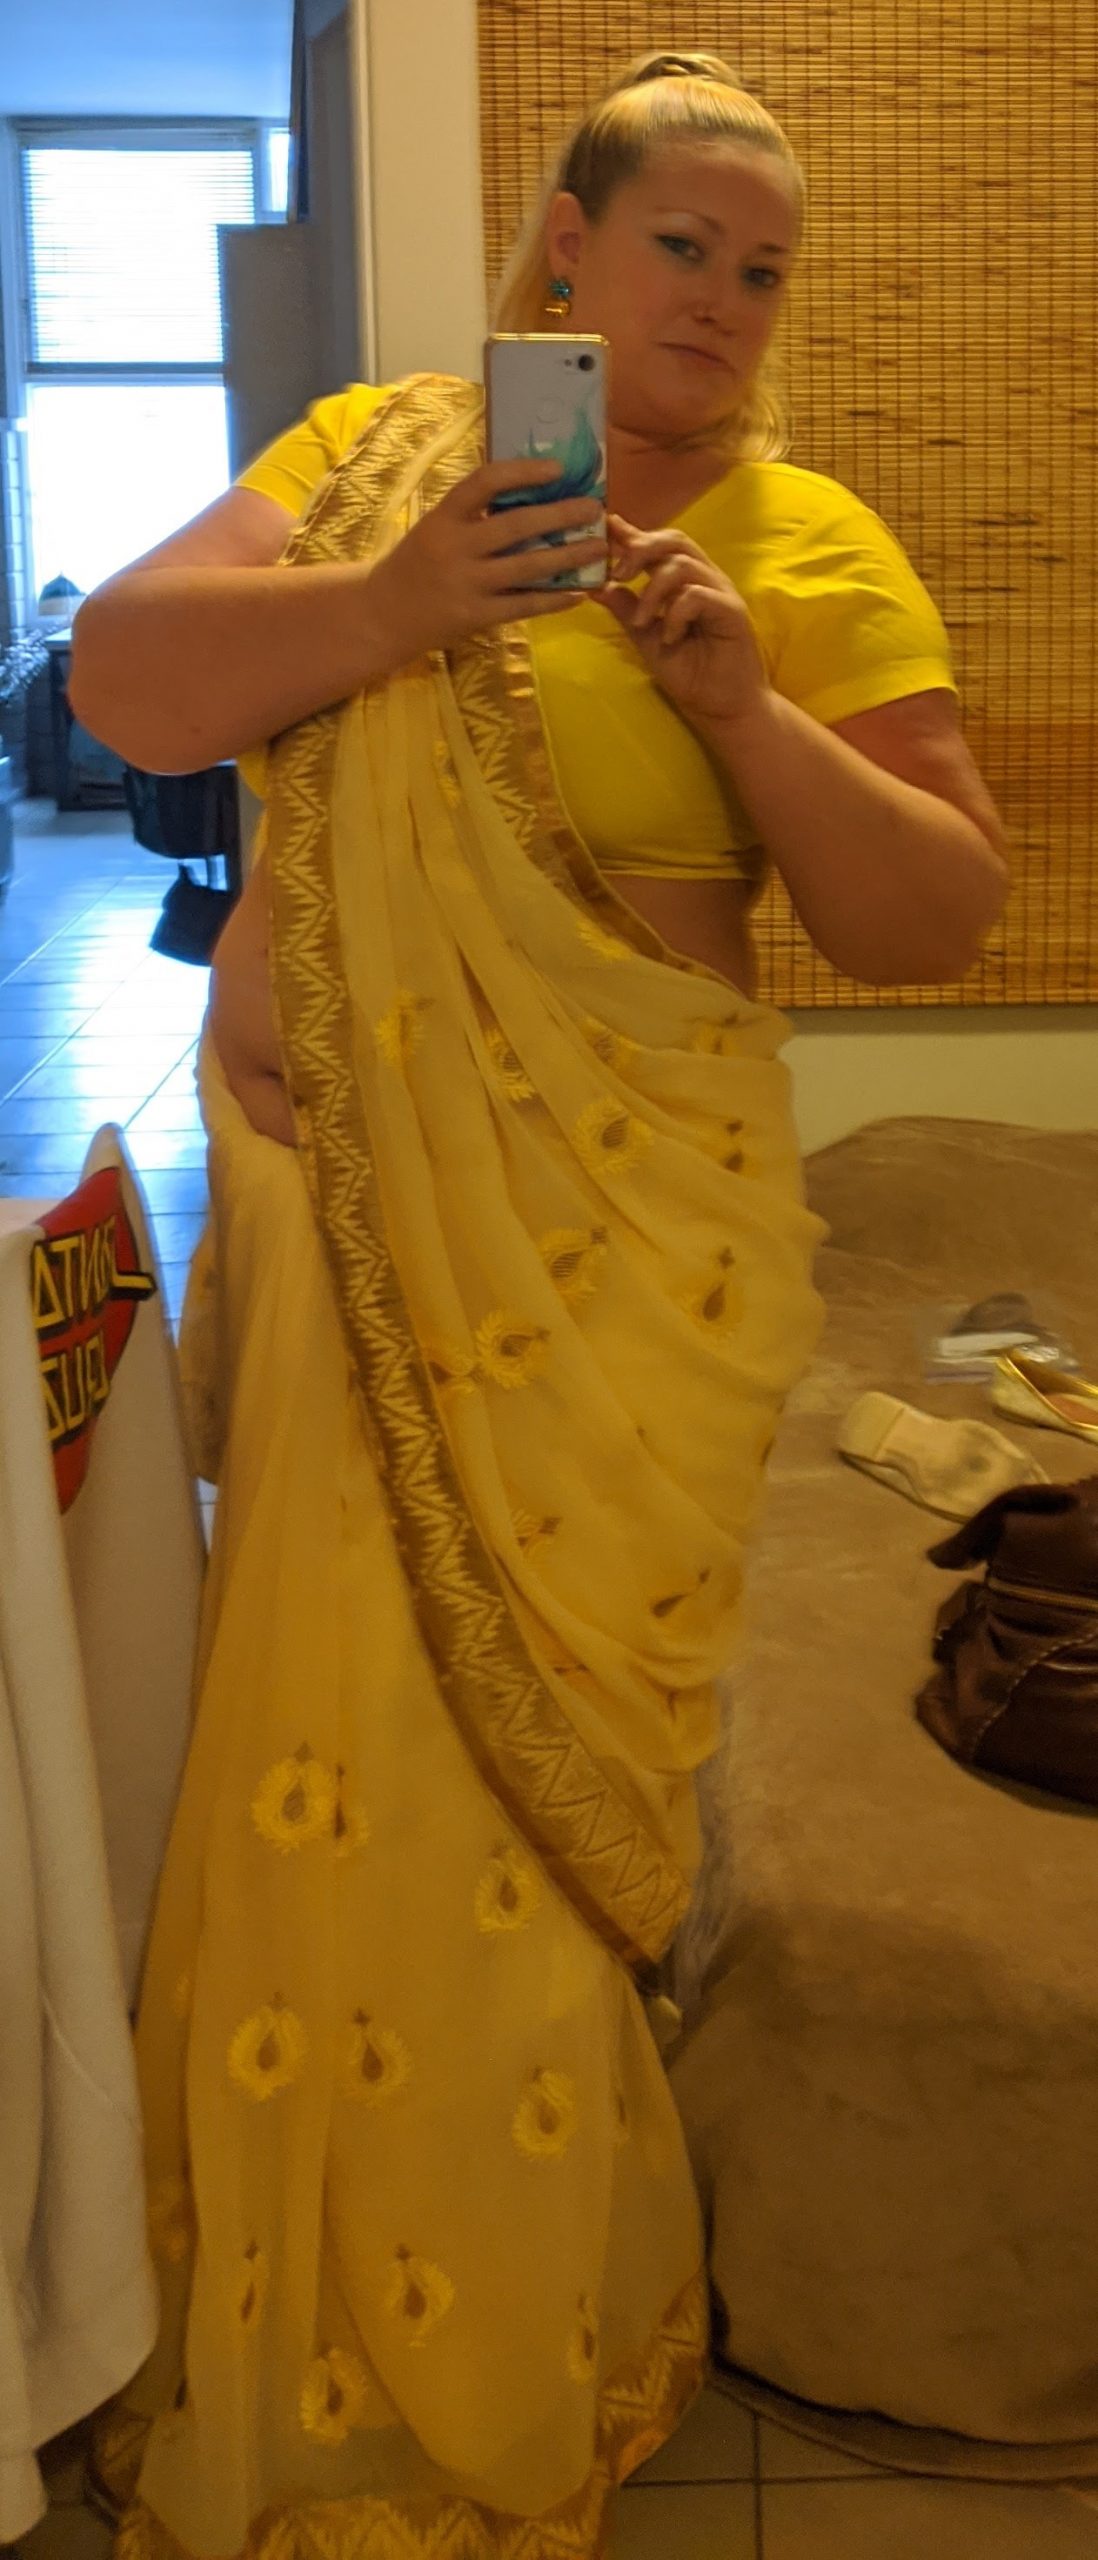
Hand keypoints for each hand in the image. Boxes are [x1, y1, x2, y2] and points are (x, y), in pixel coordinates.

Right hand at [367, 459, 605, 659]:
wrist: (383, 614)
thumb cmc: (419, 562)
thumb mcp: (436, 527)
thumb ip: (474, 513)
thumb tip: (531, 491)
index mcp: (444, 517)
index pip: (484, 482)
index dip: (522, 472)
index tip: (558, 469)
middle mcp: (455, 548)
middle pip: (516, 526)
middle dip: (560, 514)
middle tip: (594, 508)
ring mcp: (466, 584)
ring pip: (527, 568)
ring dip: (568, 556)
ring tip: (598, 547)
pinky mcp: (475, 616)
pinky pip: (523, 606)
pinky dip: (554, 599)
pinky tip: (579, 592)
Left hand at [598, 515, 769, 732]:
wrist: (722, 708)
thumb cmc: (691, 673)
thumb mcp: (646, 639)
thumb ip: (625, 610)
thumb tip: (595, 587)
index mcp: (684, 582)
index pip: (659, 546)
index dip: (633, 532)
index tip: (607, 524)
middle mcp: (704, 579)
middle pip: (675, 540)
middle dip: (641, 548)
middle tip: (617, 573)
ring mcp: (720, 592)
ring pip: (682, 565)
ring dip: (652, 592)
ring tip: (640, 623)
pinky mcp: (732, 610)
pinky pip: (697, 595)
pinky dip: (675, 614)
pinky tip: (669, 638)